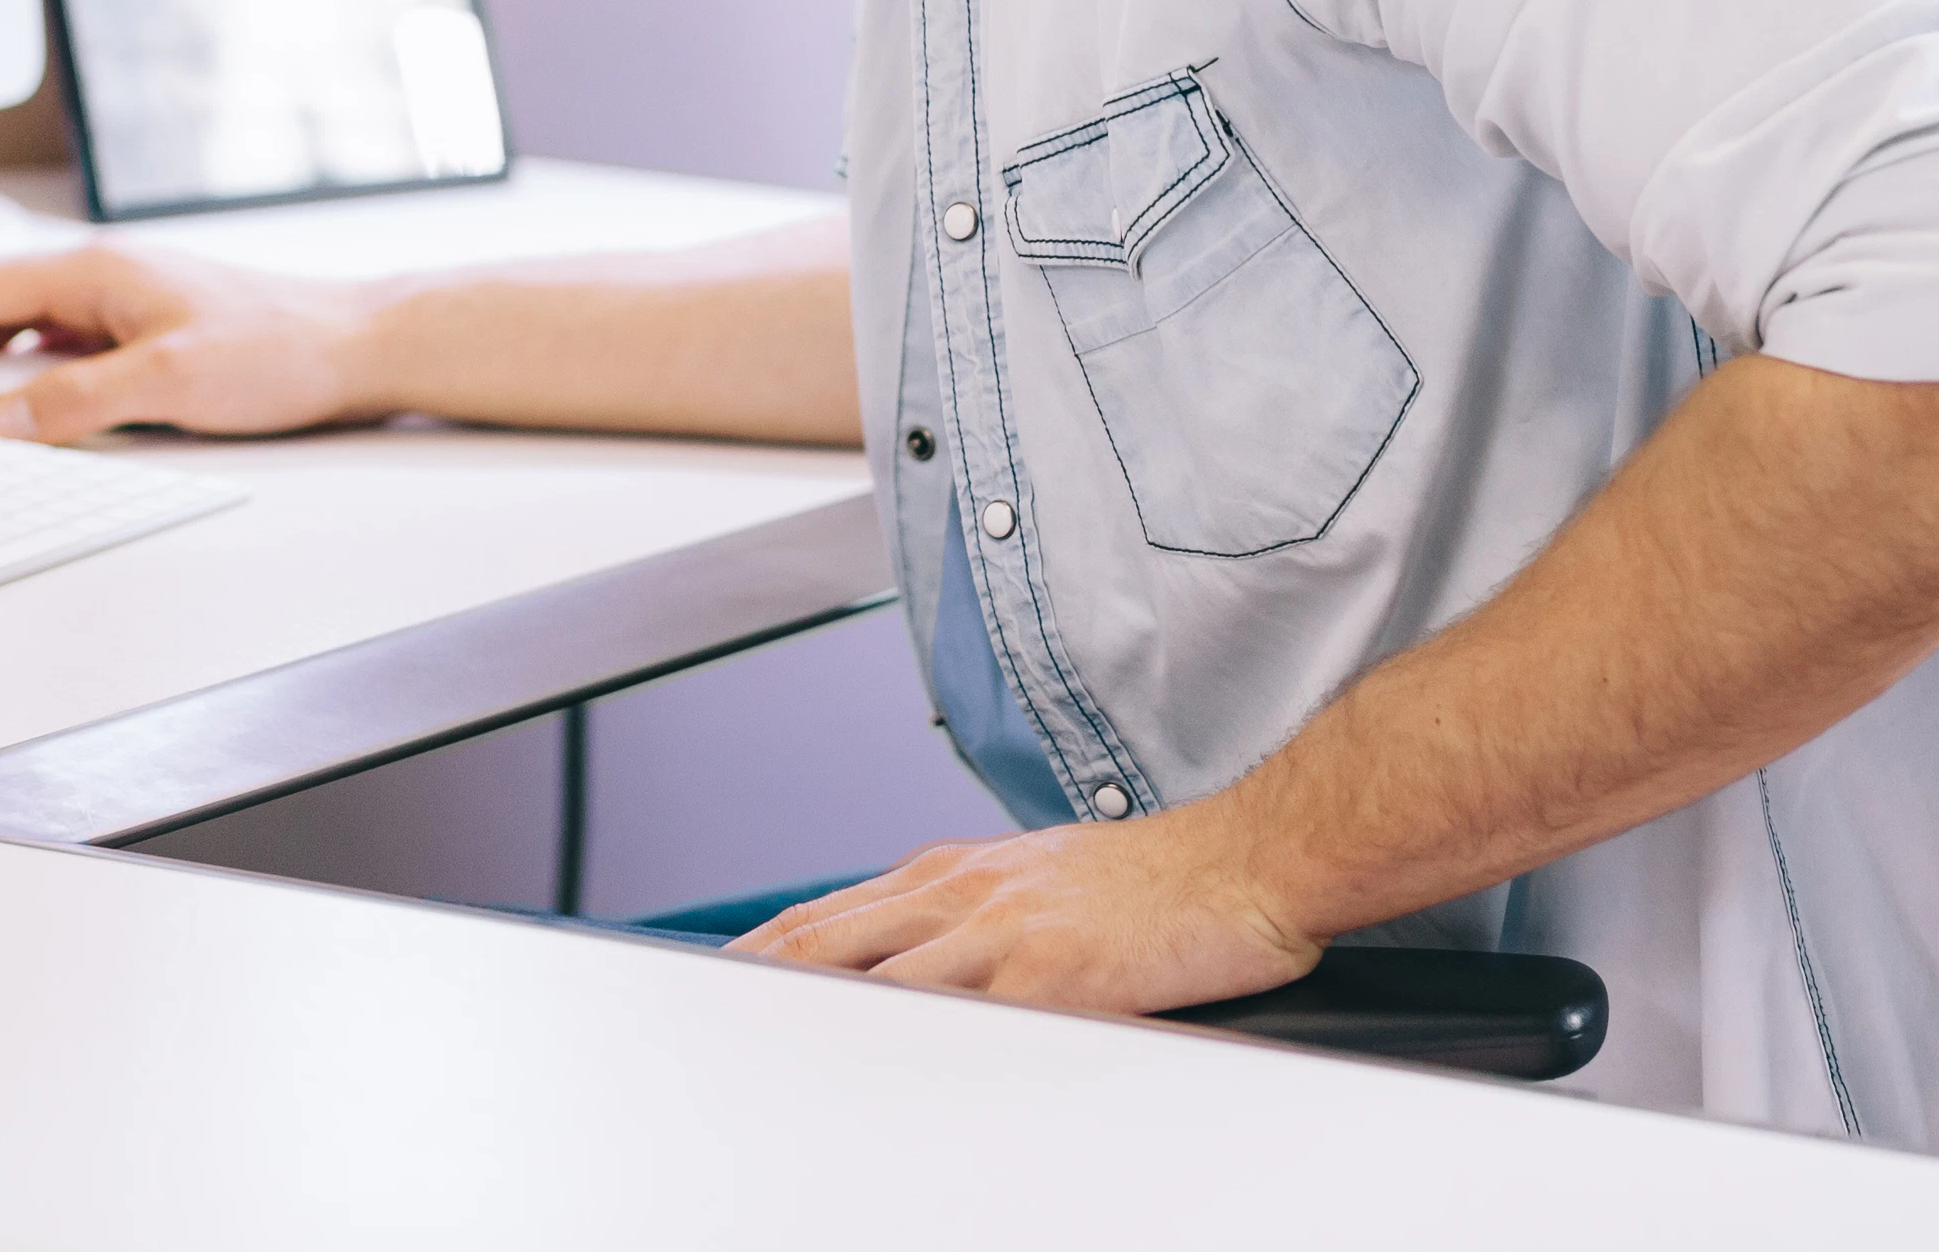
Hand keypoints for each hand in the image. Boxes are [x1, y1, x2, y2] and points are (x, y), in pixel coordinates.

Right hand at [0, 245, 386, 441]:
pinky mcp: (148, 330)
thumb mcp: (170, 382)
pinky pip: (58, 345)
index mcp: (98, 271)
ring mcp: (126, 302)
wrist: (357, 344)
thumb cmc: (281, 348)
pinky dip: (17, 369)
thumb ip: (78, 402)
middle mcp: (105, 278)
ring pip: (20, 324)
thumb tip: (2, 420)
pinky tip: (11, 400)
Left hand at [724, 808, 1319, 1018]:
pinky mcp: (1046, 976)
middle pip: (823, 943)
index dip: (761, 952)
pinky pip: (953, 1019)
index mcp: (953, 873)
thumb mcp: (1039, 884)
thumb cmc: (1157, 881)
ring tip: (748, 1057)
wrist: (1244, 860)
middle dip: (752, 983)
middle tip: (694, 1021)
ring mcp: (996, 934)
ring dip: (807, 1015)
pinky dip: (899, 1045)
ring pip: (870, 978)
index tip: (711, 982)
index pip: (827, 915)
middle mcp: (958, 894)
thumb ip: (972, 918)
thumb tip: (920, 964)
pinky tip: (867, 1078)